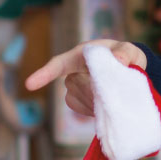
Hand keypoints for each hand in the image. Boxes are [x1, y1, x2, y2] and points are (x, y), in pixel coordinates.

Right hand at [24, 40, 147, 116]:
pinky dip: (91, 108)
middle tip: (118, 88)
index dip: (44, 74)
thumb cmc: (127, 57)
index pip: (59, 64)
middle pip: (75, 85)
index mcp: (81, 55)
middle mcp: (73, 70)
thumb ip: (126, 53)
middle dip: (96, 89)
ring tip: (114, 94)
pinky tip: (103, 103)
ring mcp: (73, 87)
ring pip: (77, 98)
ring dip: (96, 99)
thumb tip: (118, 60)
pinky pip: (78, 107)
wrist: (130, 73)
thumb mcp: (131, 51)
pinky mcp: (76, 101)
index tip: (29, 85)